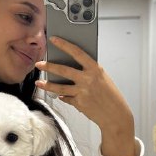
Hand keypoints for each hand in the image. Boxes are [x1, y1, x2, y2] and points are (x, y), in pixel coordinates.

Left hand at [35, 37, 137, 155]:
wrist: (116, 115)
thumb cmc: (111, 96)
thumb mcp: (102, 78)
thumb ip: (88, 72)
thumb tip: (71, 67)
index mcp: (95, 69)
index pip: (76, 52)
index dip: (64, 44)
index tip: (54, 39)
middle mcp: (88, 79)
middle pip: (63, 70)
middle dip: (48, 66)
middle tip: (39, 64)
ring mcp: (82, 92)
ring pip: (59, 87)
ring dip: (47, 85)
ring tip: (39, 83)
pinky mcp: (78, 103)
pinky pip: (66, 98)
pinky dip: (62, 96)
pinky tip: (59, 95)